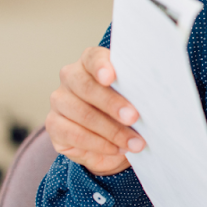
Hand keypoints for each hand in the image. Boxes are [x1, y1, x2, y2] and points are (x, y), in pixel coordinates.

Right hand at [46, 46, 143, 176]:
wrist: (113, 144)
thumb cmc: (127, 113)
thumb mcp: (136, 101)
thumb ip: (138, 93)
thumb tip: (153, 98)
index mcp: (91, 63)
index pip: (93, 58)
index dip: (101, 66)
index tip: (111, 77)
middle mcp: (71, 78)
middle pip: (86, 87)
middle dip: (112, 103)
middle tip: (134, 117)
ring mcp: (59, 101)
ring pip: (82, 114)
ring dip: (112, 130)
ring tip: (135, 143)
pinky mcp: (53, 125)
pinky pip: (74, 135)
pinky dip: (99, 143)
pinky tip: (116, 149)